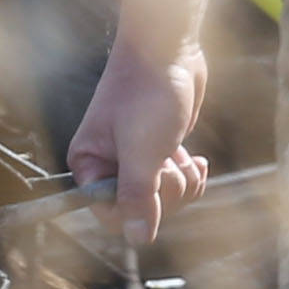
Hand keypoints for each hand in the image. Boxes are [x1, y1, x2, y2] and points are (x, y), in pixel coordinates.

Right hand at [69, 35, 216, 243]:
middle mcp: (109, 165)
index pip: (109, 214)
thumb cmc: (147, 94)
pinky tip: (198, 160)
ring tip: (179, 151)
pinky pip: (179, 182)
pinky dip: (192, 173)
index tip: (152, 186)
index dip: (135, 211)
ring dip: (181, 179)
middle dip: (165, 191)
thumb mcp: (142, 151)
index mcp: (89, 164)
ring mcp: (137, 158)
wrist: (169, 49)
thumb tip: (136, 239)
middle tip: (166, 160)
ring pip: (166, 197)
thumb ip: (138, 197)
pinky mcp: (161, 150)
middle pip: (141, 210)